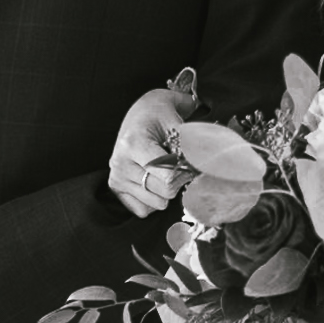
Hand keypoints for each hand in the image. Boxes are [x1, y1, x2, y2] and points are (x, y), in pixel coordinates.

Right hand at [108, 83, 198, 218]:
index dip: (186, 171)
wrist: (141, 112)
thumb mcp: (179, 123)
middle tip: (178, 163)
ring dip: (167, 190)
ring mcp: (116, 177)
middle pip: (165, 193)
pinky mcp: (115, 187)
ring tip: (164, 169)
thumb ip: (193, 147)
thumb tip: (207, 168)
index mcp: (133, 144)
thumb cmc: (161, 114)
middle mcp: (120, 163)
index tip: (189, 160)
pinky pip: (144, 210)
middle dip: (179, 181)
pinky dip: (154, 199)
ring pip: (157, 204)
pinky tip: (154, 180)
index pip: (169, 177)